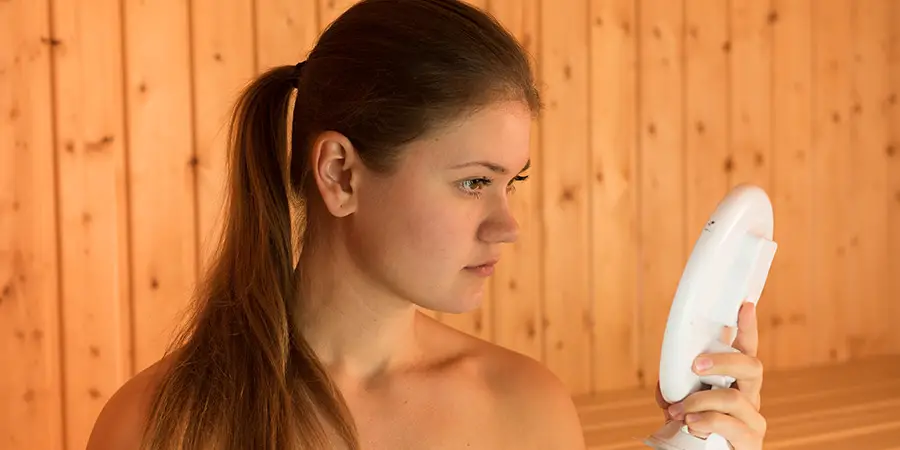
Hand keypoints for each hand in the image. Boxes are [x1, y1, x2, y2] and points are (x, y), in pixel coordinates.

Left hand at [654, 301, 766, 448]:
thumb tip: (666, 380)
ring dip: (699, 402)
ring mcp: (752, 419)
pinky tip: (690, 425)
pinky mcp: (750, 441)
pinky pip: (730, 424)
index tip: (746, 305)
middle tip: (695, 365)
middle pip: (751, 366)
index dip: (748, 328)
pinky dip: (706, 421)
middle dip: (723, 361)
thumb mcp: (681, 404)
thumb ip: (676, 389)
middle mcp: (749, 397)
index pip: (745, 350)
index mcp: (735, 383)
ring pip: (735, 398)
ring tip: (679, 412)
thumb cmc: (695, 429)